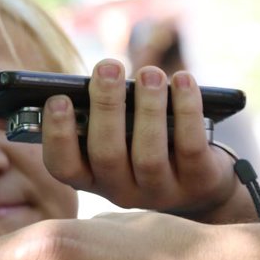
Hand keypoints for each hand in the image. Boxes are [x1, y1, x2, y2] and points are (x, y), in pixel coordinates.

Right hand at [40, 60, 251, 221]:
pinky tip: (183, 81)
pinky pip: (190, 146)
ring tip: (150, 73)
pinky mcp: (200, 182)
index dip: (58, 135)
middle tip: (108, 67)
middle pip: (106, 155)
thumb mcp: (117, 137)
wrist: (201, 183)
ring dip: (148, 108)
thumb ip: (99, 117)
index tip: (58, 98)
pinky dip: (186, 110)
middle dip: (106, 107)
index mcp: (90, 177)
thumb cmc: (142, 143)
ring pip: (149, 154)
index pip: (63, 166)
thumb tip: (98, 78)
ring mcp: (161, 192)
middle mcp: (121, 192)